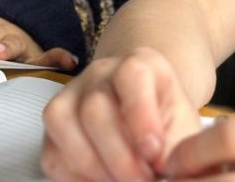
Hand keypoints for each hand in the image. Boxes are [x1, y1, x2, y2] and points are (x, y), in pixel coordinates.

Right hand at [41, 47, 201, 181]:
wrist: (147, 118)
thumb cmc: (166, 122)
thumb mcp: (182, 129)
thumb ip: (174, 149)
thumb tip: (165, 174)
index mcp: (141, 64)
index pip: (132, 76)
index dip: (141, 116)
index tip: (154, 153)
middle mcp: (100, 73)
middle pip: (95, 108)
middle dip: (119, 156)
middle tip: (141, 181)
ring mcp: (72, 94)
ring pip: (64, 123)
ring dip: (93, 166)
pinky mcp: (55, 123)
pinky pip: (52, 151)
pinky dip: (75, 176)